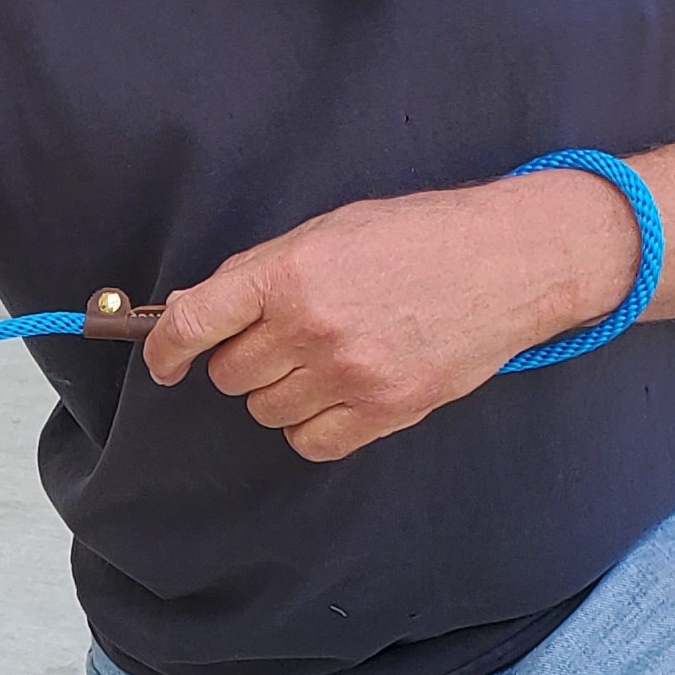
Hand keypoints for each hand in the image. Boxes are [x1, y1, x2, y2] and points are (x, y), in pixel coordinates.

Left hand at [144, 172, 639, 459]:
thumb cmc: (420, 235)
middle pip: (229, 375)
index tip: (163, 362)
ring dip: (279, 392)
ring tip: (324, 358)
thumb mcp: (330, 230)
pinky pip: (310, 443)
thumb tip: (194, 312)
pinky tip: (338, 394)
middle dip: (243, 359)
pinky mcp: (385, 409)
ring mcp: (349, 373)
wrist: (511, 259)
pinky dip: (312, 426)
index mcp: (289, 272)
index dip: (165, 348)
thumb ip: (262, 273)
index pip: (193, 321)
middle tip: (284, 337)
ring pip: (266, 411)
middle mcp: (312, 326)